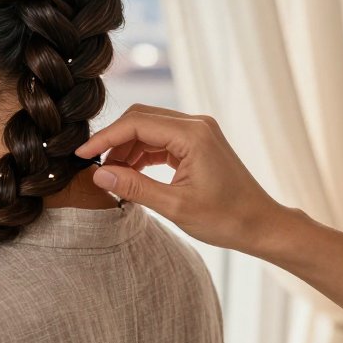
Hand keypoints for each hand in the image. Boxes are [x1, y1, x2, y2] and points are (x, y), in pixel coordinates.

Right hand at [76, 104, 286, 254]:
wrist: (261, 224)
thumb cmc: (226, 218)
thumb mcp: (175, 206)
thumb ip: (135, 187)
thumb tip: (99, 174)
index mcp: (192, 134)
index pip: (136, 123)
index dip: (105, 138)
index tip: (82, 155)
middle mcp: (195, 124)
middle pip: (140, 118)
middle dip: (114, 140)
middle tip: (93, 166)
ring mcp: (197, 131)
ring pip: (148, 127)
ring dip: (127, 148)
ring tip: (111, 175)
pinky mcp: (197, 142)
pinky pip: (160, 139)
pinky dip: (141, 153)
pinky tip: (129, 173)